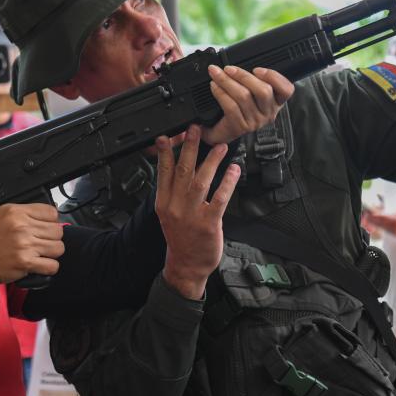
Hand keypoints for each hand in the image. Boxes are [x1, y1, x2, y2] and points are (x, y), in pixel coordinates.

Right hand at [0, 203, 63, 282]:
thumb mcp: (3, 214)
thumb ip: (26, 213)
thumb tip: (52, 215)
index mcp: (17, 212)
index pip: (52, 212)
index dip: (51, 221)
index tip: (45, 228)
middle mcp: (21, 226)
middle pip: (58, 230)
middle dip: (52, 238)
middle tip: (41, 242)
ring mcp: (25, 245)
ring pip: (58, 248)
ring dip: (51, 253)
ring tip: (40, 253)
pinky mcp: (26, 262)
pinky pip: (52, 265)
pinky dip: (49, 267)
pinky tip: (39, 264)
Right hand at [155, 126, 240, 298]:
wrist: (186, 266)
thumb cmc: (180, 239)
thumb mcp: (167, 214)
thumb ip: (172, 192)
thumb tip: (180, 167)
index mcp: (163, 202)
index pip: (163, 172)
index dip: (166, 152)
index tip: (168, 136)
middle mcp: (176, 206)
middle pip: (182, 171)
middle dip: (189, 147)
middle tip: (196, 129)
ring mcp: (192, 215)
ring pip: (200, 181)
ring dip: (211, 161)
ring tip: (220, 146)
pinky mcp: (209, 223)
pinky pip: (219, 198)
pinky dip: (227, 182)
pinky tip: (233, 170)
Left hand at [201, 65, 294, 144]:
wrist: (221, 131)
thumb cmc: (236, 108)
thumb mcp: (249, 93)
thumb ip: (251, 79)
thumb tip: (238, 63)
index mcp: (275, 102)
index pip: (287, 90)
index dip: (274, 77)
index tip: (257, 69)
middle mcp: (268, 113)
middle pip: (263, 90)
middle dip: (243, 75)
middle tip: (228, 68)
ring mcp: (255, 122)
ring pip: (244, 96)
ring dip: (227, 81)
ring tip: (216, 74)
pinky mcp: (241, 127)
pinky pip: (231, 106)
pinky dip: (221, 93)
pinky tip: (214, 87)